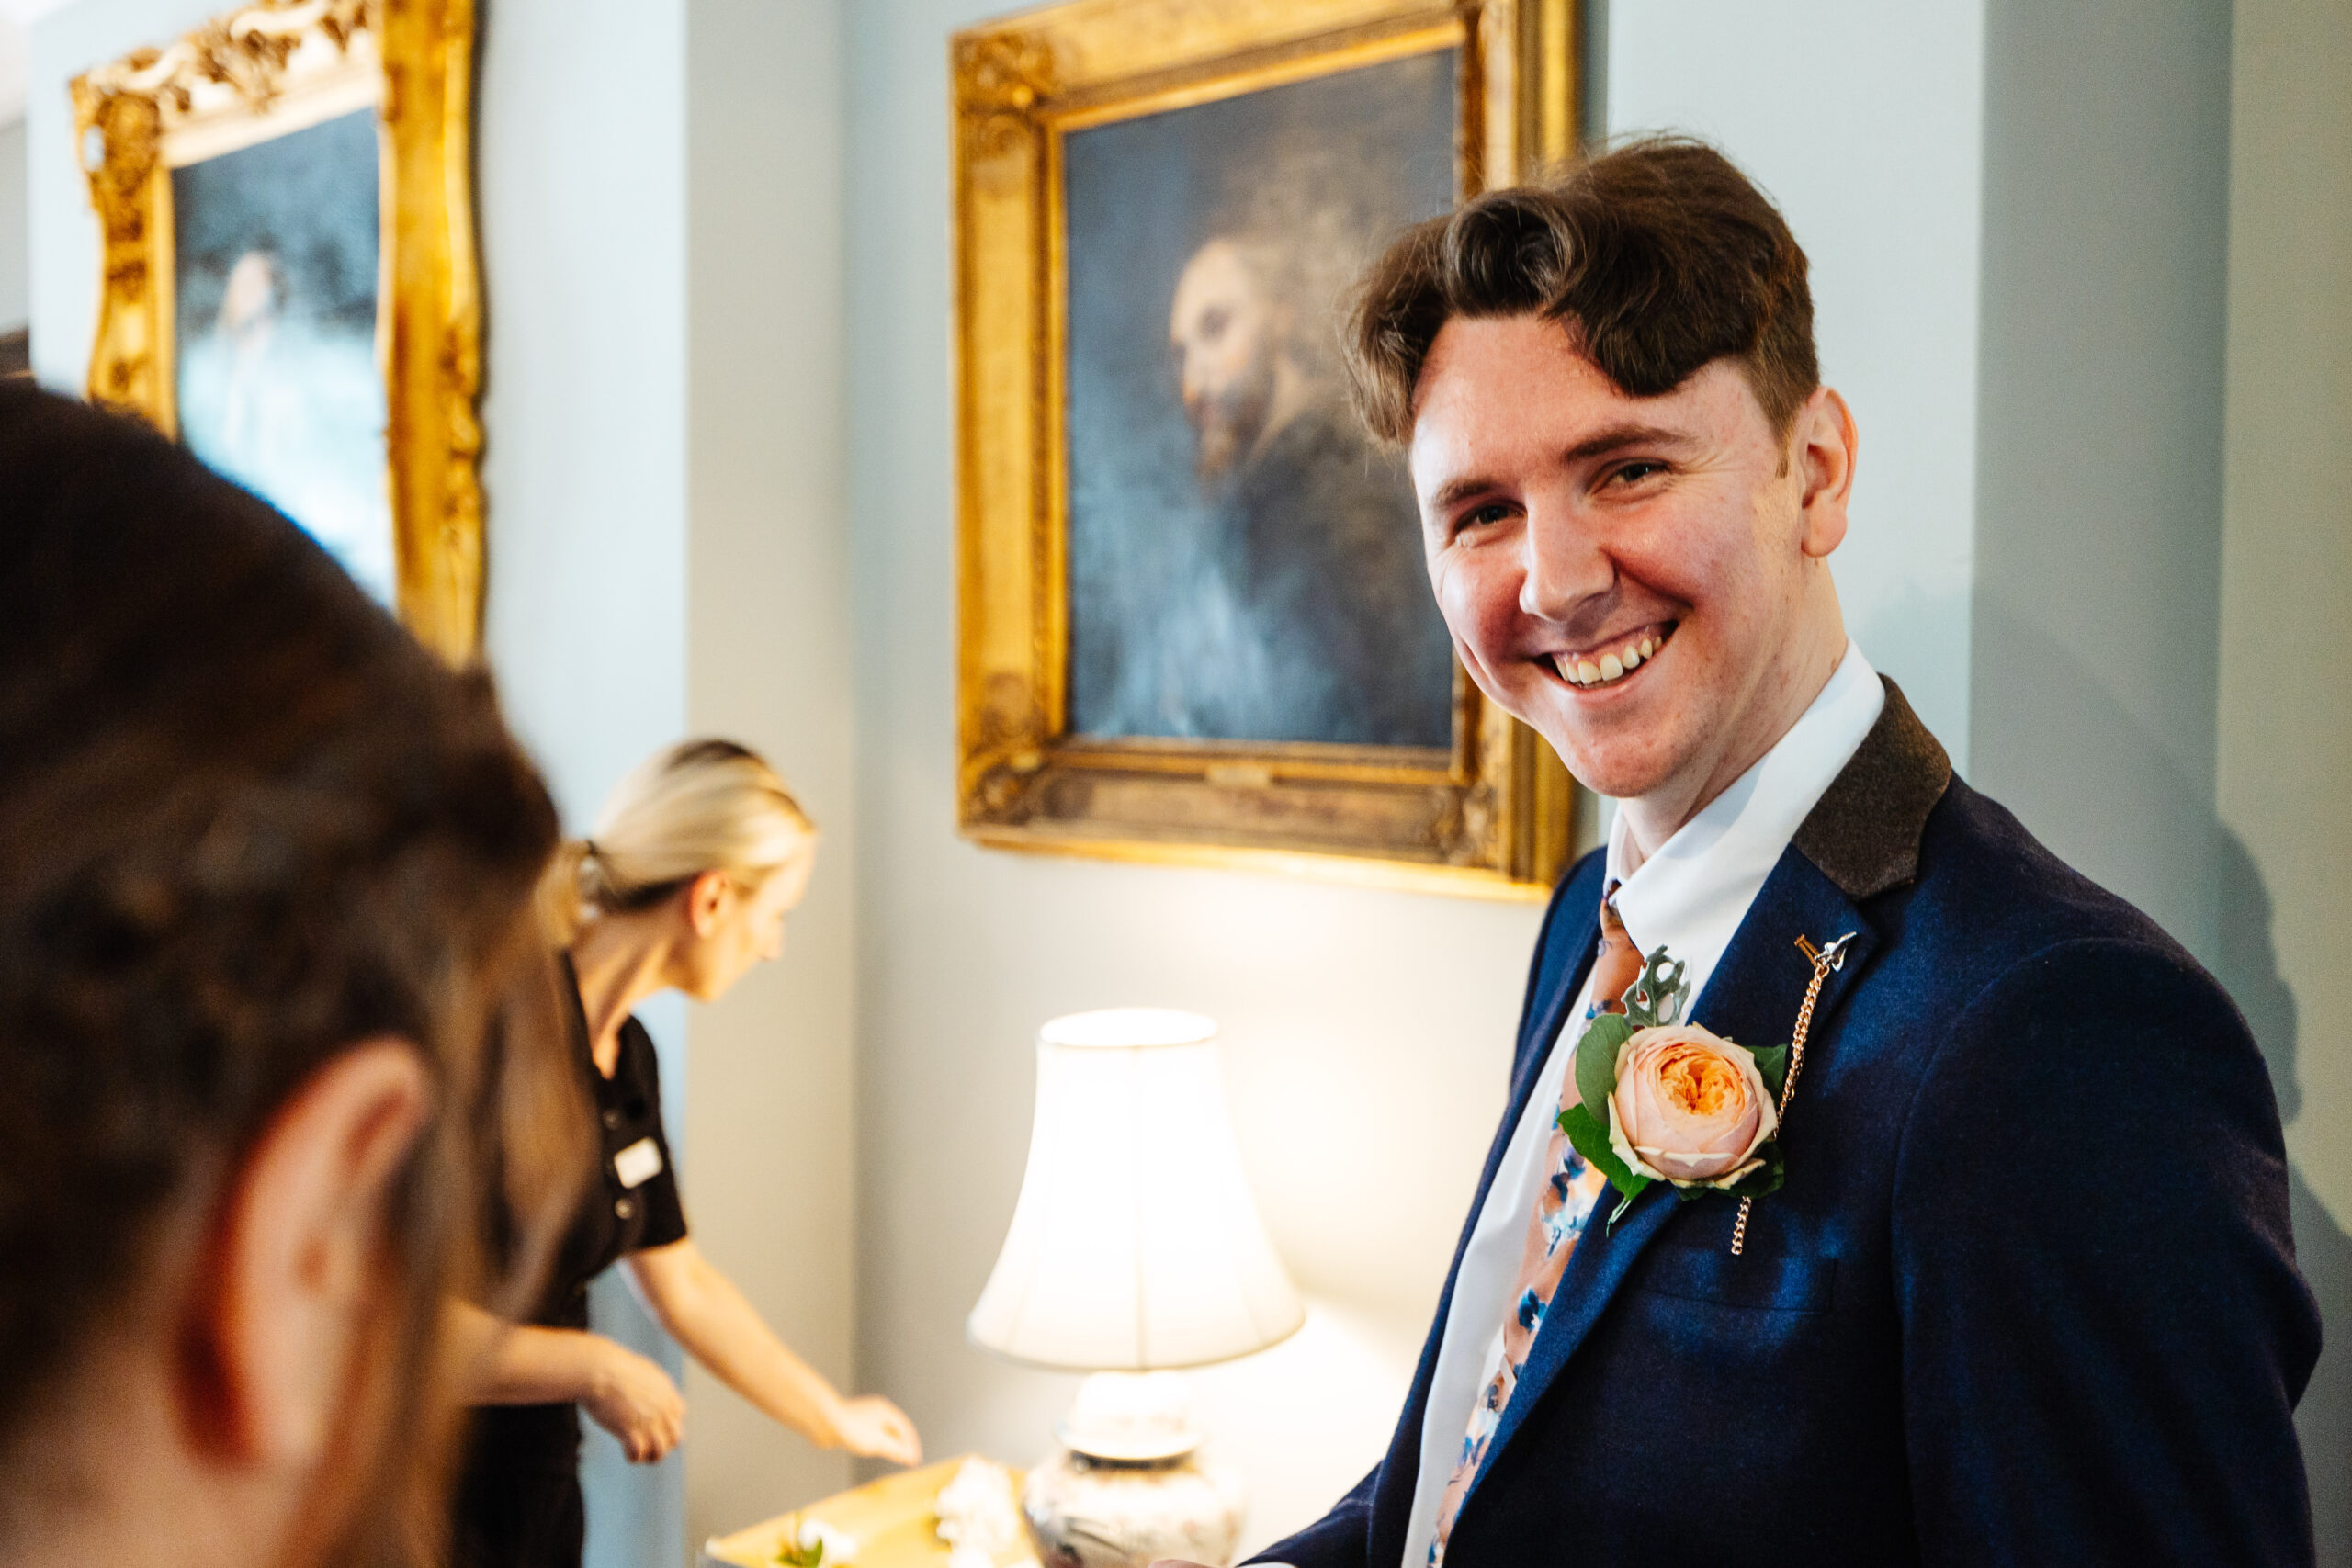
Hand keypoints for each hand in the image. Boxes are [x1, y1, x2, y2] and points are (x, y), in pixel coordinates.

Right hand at [580, 1336, 685, 1462]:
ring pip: (660, 1450)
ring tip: (636, 1452)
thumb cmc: (611, 1366)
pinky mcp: (631, 1431)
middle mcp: (663, 1407)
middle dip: (662, 1444)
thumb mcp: (639, 1370)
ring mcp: (649, 1420)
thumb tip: (645, 1390)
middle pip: (675, 1437)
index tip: (654, 1427)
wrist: (598, 1369)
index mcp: (666, 1390)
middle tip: (646, 1446)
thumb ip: (648, 1383)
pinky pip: (639, 1454)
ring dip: (649, 1455)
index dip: (668, 1424)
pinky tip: (625, 1451)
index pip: (679, 1415)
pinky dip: (633, 1456)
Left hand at [827, 1394, 921, 1465]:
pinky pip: (871, 1433)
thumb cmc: (851, 1430)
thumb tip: (912, 1457)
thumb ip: (897, 1450)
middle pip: (895, 1429)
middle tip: (907, 1460)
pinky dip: (877, 1442)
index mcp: (886, 1411)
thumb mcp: (878, 1443)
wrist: (823, 1422)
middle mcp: (877, 1410)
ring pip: (882, 1431)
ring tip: (893, 1457)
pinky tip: (872, 1450)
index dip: (912, 1446)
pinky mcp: (853, 1422)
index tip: (915, 1460)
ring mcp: (865, 1416)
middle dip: (902, 1445)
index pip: (905, 1430)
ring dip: (890, 1444)